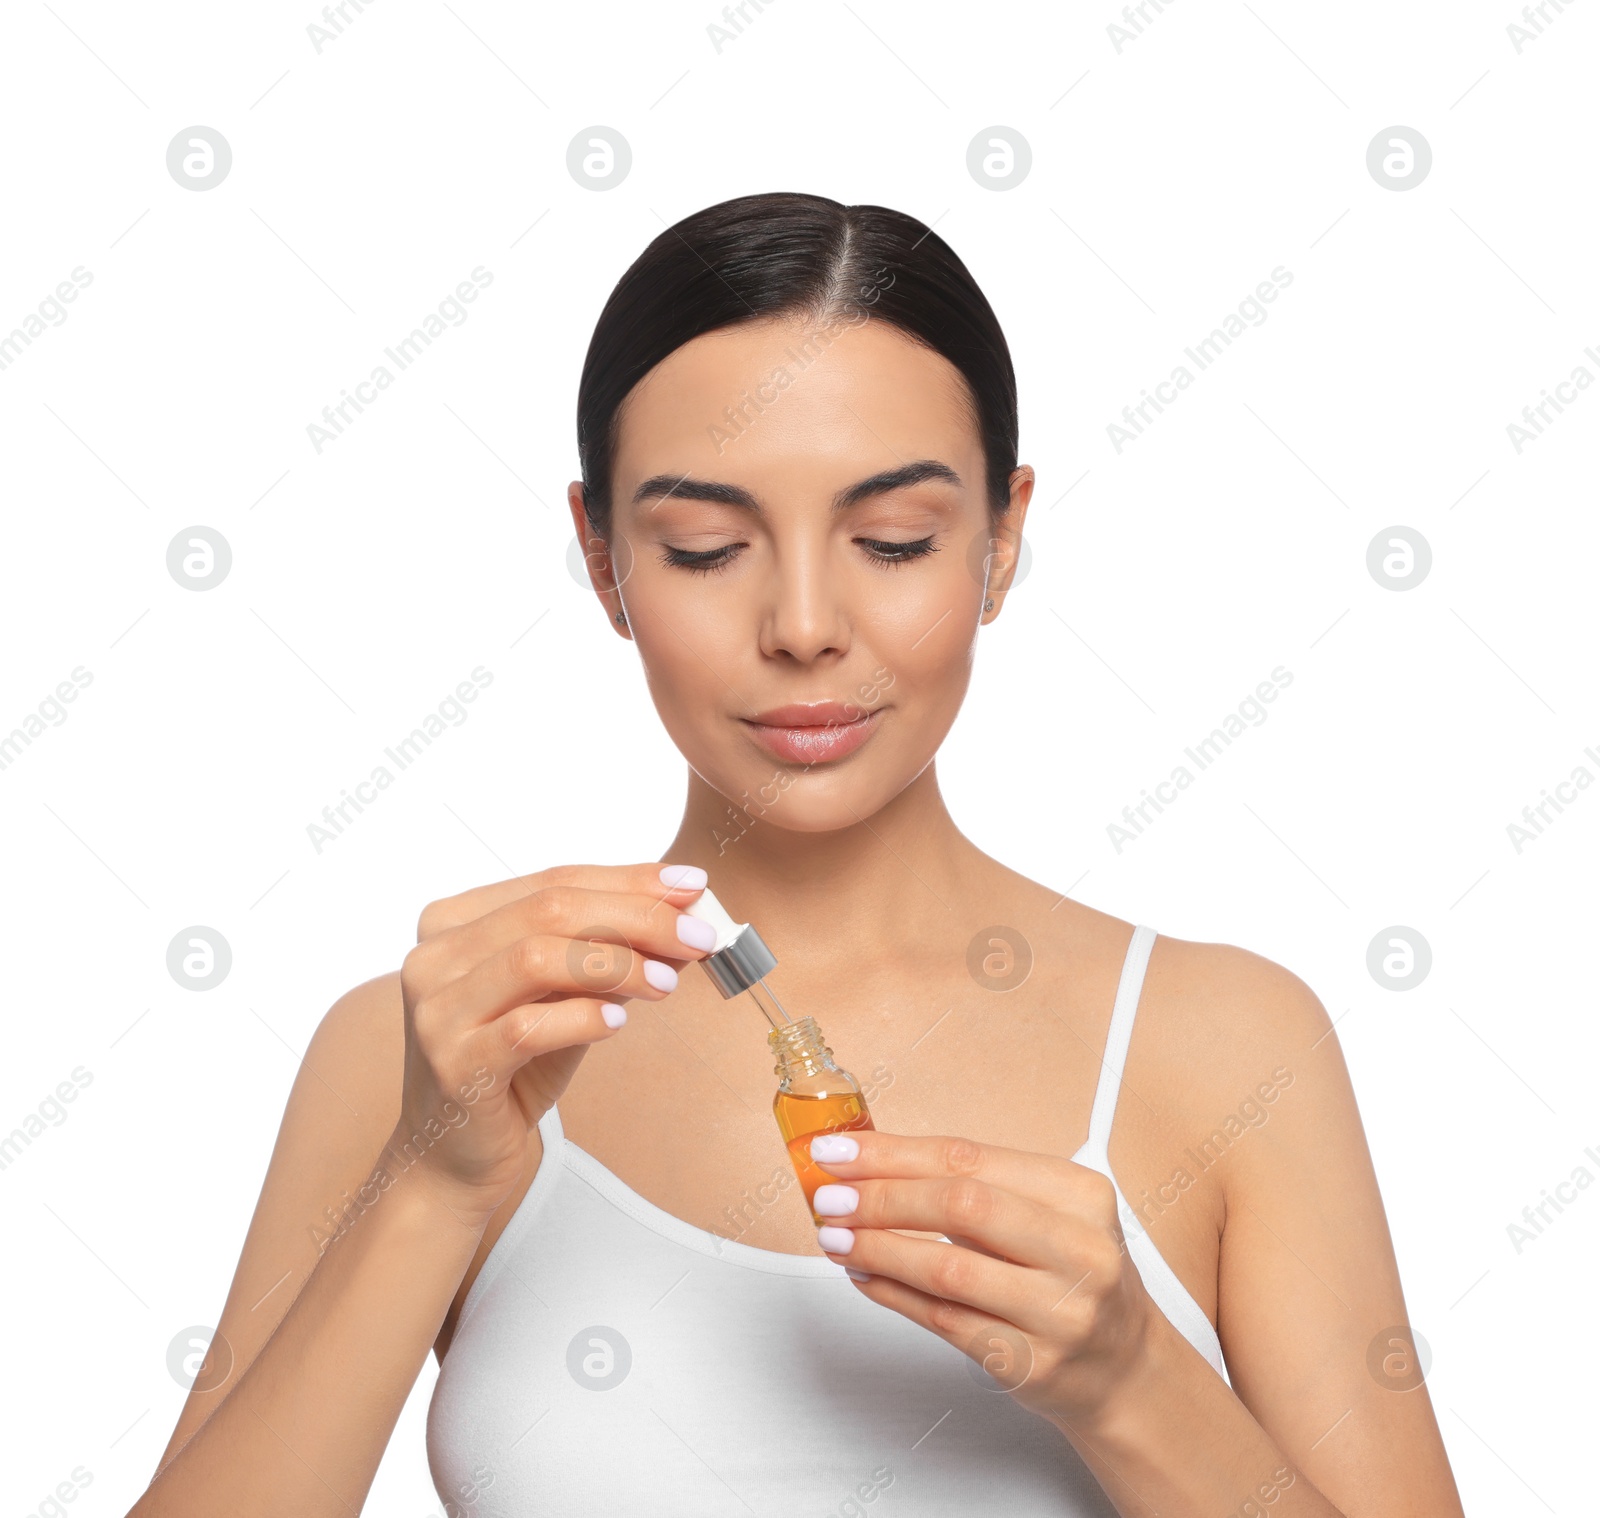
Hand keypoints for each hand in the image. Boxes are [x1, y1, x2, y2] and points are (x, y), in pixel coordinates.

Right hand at [391, 862, 717, 1220]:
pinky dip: (582, 1017)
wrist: (454, 1156)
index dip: (629, 880)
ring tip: (667, 983)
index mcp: (454, 921)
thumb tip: (684, 918)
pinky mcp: (453, 1064)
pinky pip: (526, 1027)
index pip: (555, 881)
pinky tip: (619, 1022)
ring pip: (536, 958)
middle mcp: (434, 956)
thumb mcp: (567, 998)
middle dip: (637, 917)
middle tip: (697, 936)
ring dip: (617, 964)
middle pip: (550, 910)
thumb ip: (610, 955)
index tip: (692, 885)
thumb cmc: (514, 1067)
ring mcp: (437, 1010)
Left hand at [806, 1128, 1157, 1427]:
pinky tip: (865, 1276)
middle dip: (881, 1198)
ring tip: (836, 1237)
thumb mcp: (1047, 1212)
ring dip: (878, 1249)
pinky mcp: (1032, 1362)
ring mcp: (1059, 1311)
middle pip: (960, 1206)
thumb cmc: (1070, 1273)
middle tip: (830, 1196)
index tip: (841, 1151)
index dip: (895, 1153)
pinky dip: (893, 1294)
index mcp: (1080, 1193)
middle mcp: (1078, 1249)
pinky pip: (944, 1322)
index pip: (970, 1158)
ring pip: (947, 1270)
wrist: (1122, 1365)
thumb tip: (873, 1161)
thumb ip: (972, 1183)